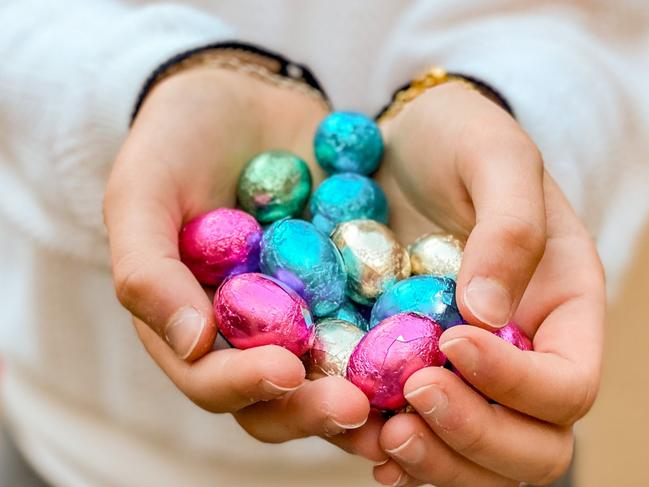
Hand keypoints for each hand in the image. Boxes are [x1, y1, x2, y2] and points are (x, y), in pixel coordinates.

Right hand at [104, 67, 384, 459]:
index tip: (284, 370)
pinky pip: (377, 322)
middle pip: (279, 397)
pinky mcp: (350, 285)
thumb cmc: (177, 140)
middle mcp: (251, 331)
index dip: (242, 386)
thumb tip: (191, 345)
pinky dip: (401, 341)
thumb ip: (148, 270)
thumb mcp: (143, 194)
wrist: (244, 95)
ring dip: (369, 396)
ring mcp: (305, 311)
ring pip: (335, 374)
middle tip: (358, 407)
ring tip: (408, 395)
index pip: (212, 380)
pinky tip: (436, 342)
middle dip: (314, 408)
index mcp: (194, 324)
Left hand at [372, 83, 604, 485]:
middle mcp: (521, 356)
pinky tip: (361, 435)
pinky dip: (392, 450)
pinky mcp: (411, 371)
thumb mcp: (494, 157)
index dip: (518, 385)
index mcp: (561, 311)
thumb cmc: (459, 139)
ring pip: (474, 461)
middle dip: (474, 438)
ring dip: (431, 461)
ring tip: (382, 433)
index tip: (455, 341)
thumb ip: (509, 230)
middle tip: (412, 401)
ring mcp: (465, 374)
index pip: (568, 386)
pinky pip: (418, 436)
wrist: (402, 144)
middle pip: (530, 448)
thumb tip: (488, 317)